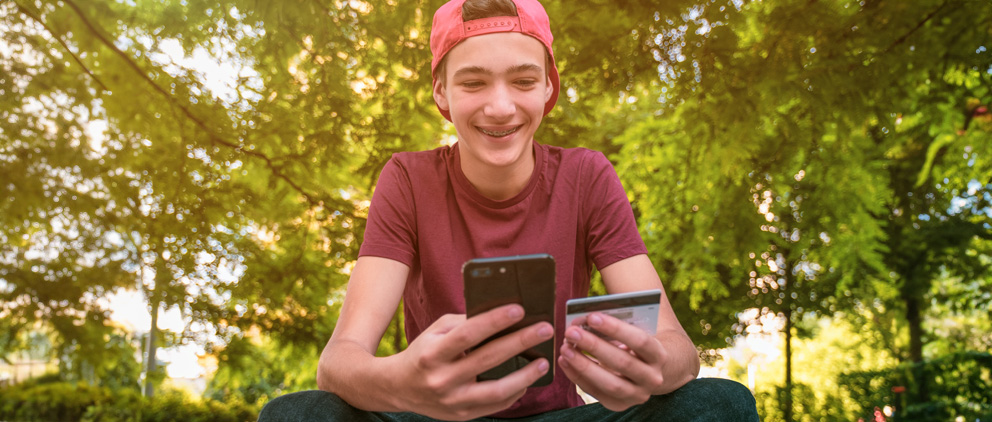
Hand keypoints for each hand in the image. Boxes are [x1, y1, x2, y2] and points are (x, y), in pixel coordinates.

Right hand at [393, 304, 553, 420]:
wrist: (398, 388)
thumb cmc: (424, 353)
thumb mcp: (436, 332)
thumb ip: (465, 323)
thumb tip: (502, 317)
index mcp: (433, 353)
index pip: (468, 334)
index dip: (494, 321)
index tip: (519, 309)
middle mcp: (442, 379)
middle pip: (488, 359)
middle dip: (520, 342)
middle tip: (545, 330)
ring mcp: (453, 401)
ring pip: (497, 391)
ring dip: (525, 376)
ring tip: (543, 361)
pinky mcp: (462, 415)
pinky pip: (496, 405)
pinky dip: (515, 392)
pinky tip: (527, 379)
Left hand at [558, 312, 666, 410]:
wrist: (650, 371)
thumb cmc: (636, 344)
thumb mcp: (636, 331)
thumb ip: (617, 321)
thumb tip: (586, 315)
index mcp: (659, 355)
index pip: (640, 341)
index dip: (616, 329)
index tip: (592, 316)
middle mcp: (652, 378)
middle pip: (622, 363)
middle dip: (594, 346)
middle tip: (571, 331)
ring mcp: (636, 394)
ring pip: (609, 384)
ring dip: (583, 365)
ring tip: (565, 347)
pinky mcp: (618, 404)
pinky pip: (595, 392)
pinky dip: (577, 376)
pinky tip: (564, 360)